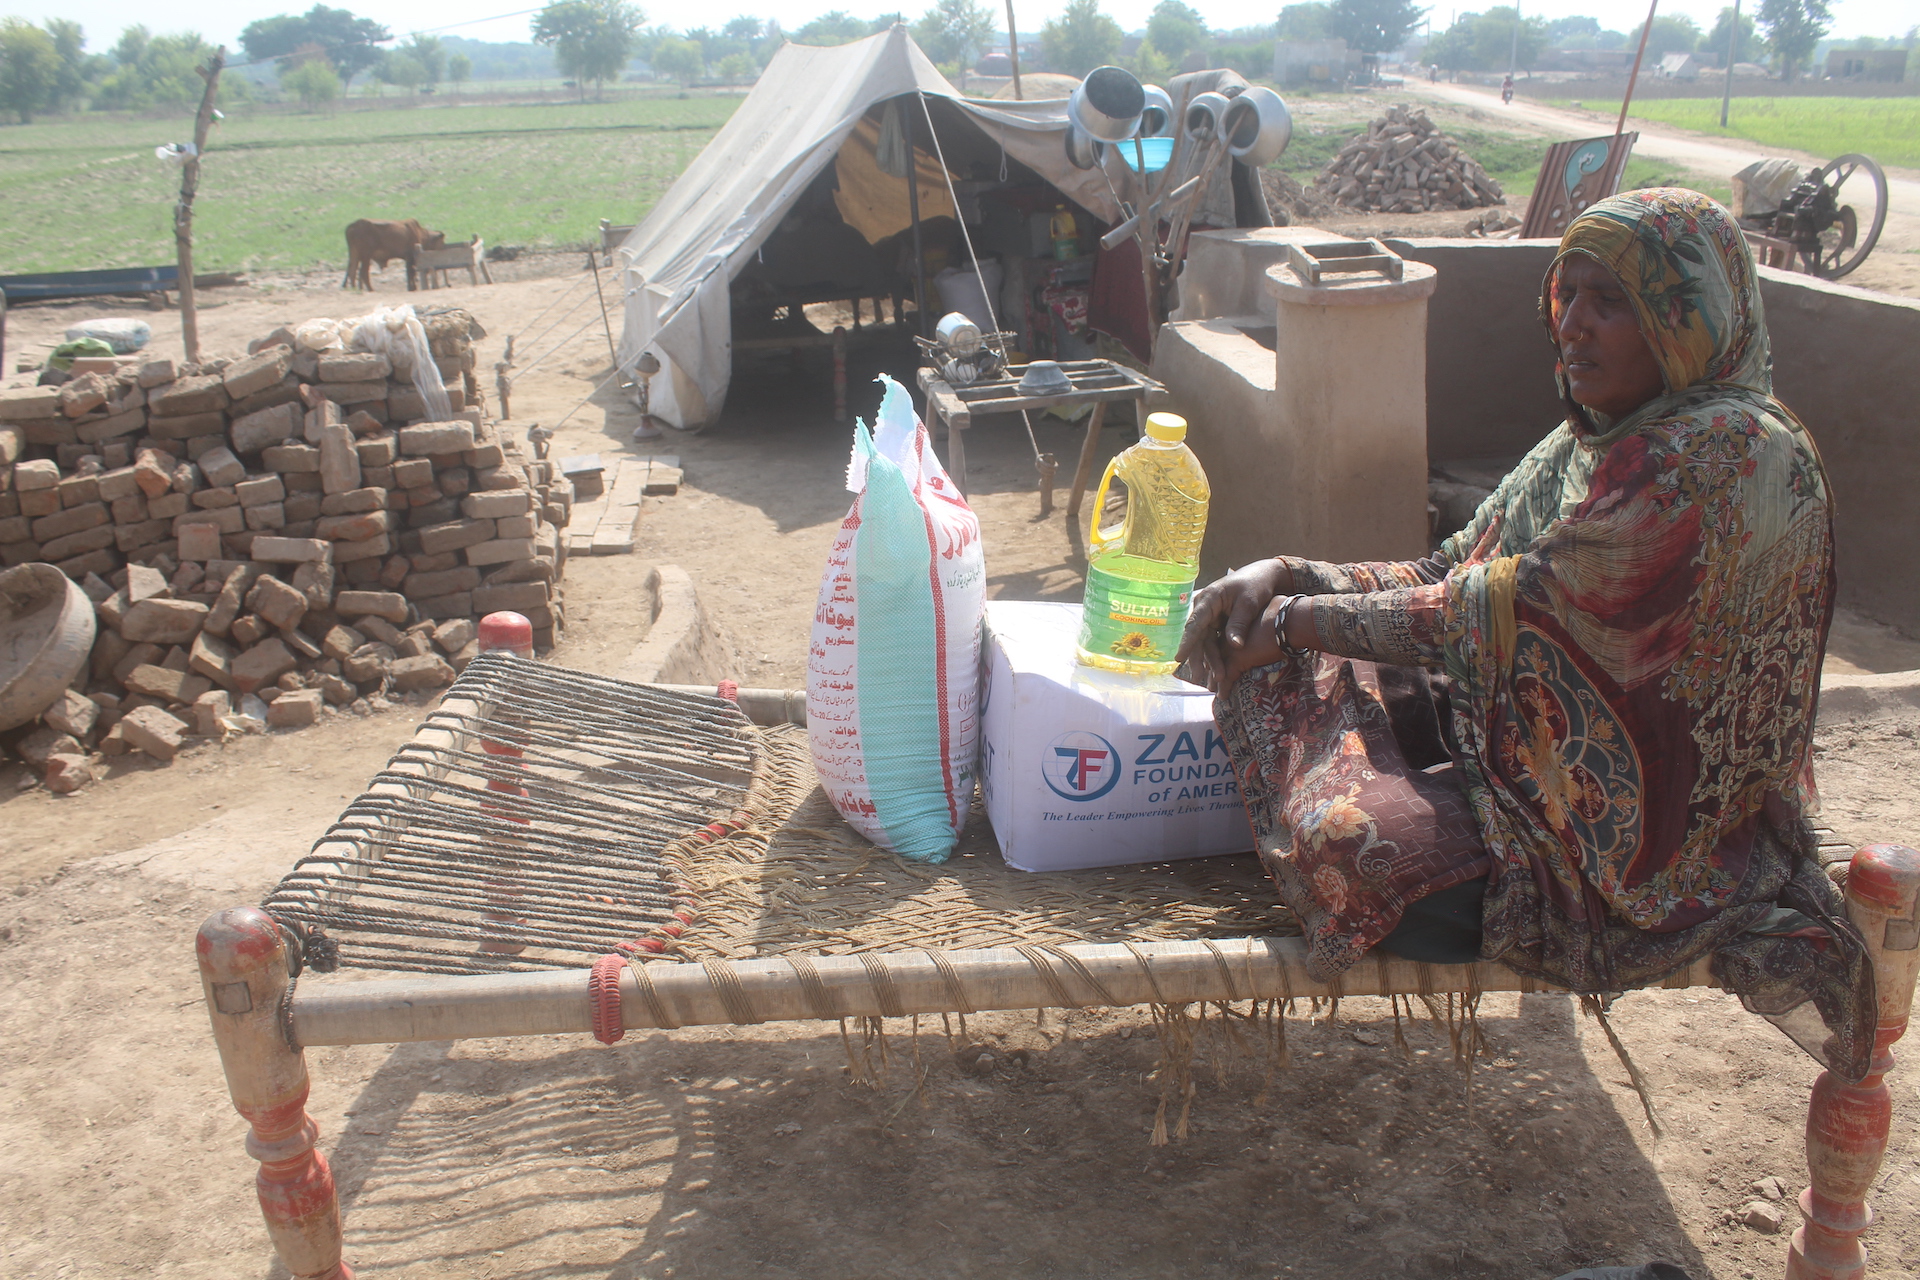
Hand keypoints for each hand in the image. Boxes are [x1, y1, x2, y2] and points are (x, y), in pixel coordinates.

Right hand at [1176, 559, 1291, 691]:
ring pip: (1206, 641)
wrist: (1264, 576)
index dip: (1187, 642)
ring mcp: (1210, 615)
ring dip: (1210, 659)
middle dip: (1200, 658)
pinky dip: (1216, 654)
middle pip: (1199, 636)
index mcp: (1209, 598)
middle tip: (1200, 677)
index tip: (1179, 657)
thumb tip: (1234, 646)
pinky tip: (1217, 669)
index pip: (1195, 623)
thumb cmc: (1256, 585)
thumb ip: (1239, 624)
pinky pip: (1213, 640)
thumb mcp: (1249, 603)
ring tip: (1215, 679)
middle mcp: (1205, 607)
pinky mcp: (1217, 621)